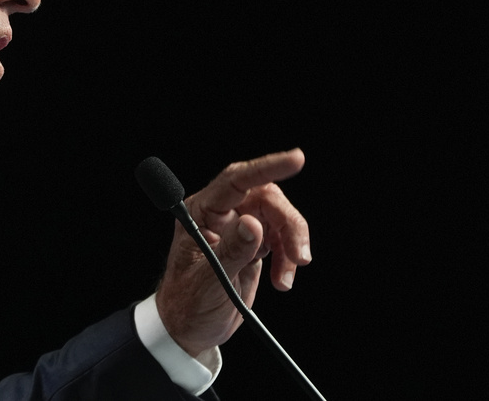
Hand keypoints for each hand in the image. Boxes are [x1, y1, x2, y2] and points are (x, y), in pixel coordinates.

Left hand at [156, 148, 311, 356]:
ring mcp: (237, 228)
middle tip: (300, 256)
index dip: (266, 166)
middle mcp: (220, 214)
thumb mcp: (209, 281)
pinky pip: (281, 238)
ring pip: (279, 217)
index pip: (235, 180)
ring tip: (287, 277)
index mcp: (200, 213)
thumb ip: (232, 251)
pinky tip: (283, 280)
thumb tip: (253, 224)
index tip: (296, 159)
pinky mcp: (252, 244)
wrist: (190, 329)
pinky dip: (289, 258)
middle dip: (289, 224)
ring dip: (292, 244)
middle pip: (267, 198)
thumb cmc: (188, 304)